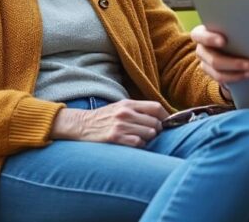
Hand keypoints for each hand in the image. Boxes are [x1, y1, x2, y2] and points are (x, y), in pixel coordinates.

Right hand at [50, 99, 168, 146]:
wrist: (81, 125)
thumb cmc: (103, 117)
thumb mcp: (120, 107)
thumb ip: (138, 110)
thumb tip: (160, 116)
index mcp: (128, 103)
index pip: (156, 107)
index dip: (166, 116)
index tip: (168, 123)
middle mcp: (126, 113)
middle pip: (155, 122)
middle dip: (158, 130)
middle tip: (152, 133)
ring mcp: (120, 125)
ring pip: (149, 134)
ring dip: (148, 138)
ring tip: (140, 138)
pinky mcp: (115, 138)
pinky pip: (138, 143)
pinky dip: (139, 145)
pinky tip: (133, 143)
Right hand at [190, 24, 248, 83]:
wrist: (228, 42)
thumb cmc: (228, 28)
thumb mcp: (228, 25)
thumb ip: (233, 25)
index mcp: (200, 34)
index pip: (200, 36)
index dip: (211, 39)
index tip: (224, 41)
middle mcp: (200, 49)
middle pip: (213, 59)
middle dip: (232, 63)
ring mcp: (205, 63)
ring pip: (217, 73)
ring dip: (236, 73)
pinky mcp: (211, 73)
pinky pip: (222, 79)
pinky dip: (236, 77)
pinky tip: (248, 74)